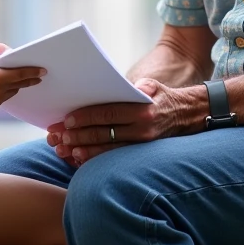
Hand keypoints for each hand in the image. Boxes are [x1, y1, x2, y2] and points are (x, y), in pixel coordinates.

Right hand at [0, 43, 45, 108]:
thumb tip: (11, 51)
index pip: (20, 74)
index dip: (33, 72)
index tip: (43, 71)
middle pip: (21, 83)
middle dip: (32, 79)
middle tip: (41, 75)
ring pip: (14, 90)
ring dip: (18, 83)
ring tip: (22, 76)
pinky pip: (7, 95)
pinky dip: (9, 89)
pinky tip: (6, 83)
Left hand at [46, 79, 200, 163]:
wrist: (187, 115)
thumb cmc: (161, 96)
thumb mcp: (152, 85)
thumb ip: (135, 87)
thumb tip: (117, 88)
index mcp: (142, 109)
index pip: (108, 114)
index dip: (86, 118)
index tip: (66, 121)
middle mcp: (142, 129)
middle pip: (103, 134)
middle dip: (77, 136)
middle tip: (56, 137)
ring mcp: (141, 144)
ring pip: (106, 150)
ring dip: (82, 151)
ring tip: (62, 150)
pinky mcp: (140, 154)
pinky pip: (113, 159)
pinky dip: (95, 159)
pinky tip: (78, 159)